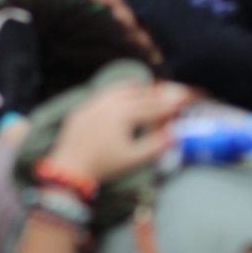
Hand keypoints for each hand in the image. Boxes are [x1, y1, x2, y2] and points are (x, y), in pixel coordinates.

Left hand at [48, 77, 189, 184]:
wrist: (69, 168)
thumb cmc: (104, 165)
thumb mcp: (133, 159)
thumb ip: (155, 146)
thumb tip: (174, 135)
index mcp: (123, 114)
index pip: (150, 108)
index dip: (168, 106)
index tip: (182, 102)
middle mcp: (108, 105)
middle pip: (136, 97)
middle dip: (153, 96)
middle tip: (167, 92)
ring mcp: (92, 106)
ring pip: (115, 92)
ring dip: (131, 89)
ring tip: (141, 84)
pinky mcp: (80, 112)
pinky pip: (99, 97)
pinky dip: (111, 93)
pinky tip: (113, 94)